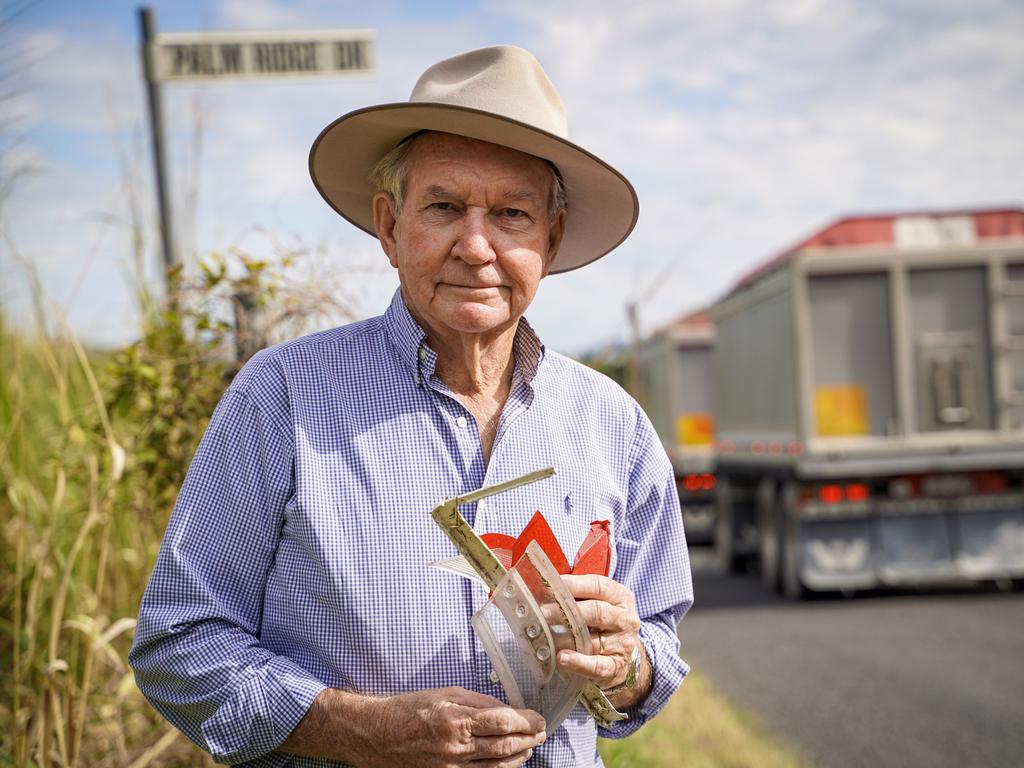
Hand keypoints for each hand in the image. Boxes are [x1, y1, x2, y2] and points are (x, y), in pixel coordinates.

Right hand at [365, 687, 545, 767]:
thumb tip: (505, 708)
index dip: (526, 721)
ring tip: (531, 746)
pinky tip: (510, 761)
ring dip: (519, 756)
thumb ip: (478, 701)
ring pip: (497, 766)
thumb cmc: (410, 710)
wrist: (380, 736)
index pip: (502, 722)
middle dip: (528, 739)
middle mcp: (455, 748)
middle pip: (504, 746)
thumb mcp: (445, 693)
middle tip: (541, 732)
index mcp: (455, 720)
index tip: (538, 718)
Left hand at [555, 573, 641, 689]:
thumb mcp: (600, 603)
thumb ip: (579, 595)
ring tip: (545, 635)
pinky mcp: (616, 667)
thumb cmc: (604, 625)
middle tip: (542, 611)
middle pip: (595, 611)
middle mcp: (625, 619)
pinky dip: (578, 662)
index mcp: (621, 598)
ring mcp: (623, 644)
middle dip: (565, 610)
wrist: (624, 657)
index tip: (551, 585)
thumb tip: (546, 589)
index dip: (574, 584)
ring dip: (566, 637)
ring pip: (593, 639)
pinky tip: (562, 658)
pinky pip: (596, 666)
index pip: (598, 586)